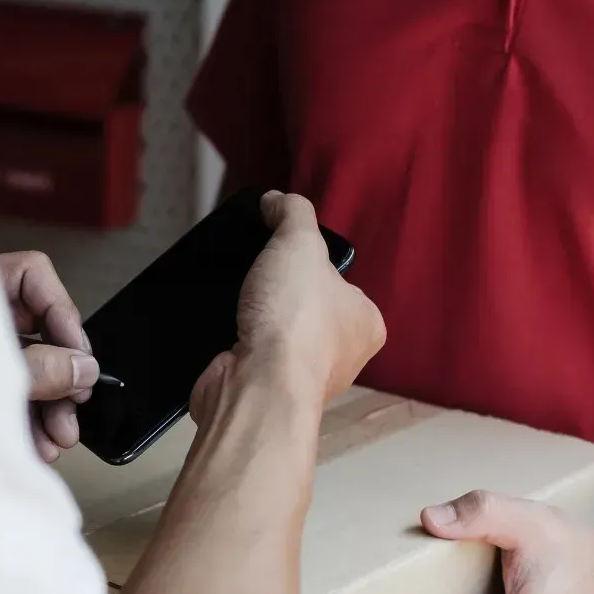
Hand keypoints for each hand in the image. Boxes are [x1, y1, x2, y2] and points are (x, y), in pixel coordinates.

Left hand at [0, 251, 99, 462]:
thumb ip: (42, 368)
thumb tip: (83, 368)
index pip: (32, 275)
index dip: (62, 312)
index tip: (75, 355)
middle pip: (33, 328)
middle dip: (60, 375)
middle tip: (74, 405)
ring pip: (21, 367)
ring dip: (47, 406)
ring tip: (58, 439)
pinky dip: (21, 418)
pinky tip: (35, 446)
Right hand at [193, 192, 384, 421]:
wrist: (257, 385)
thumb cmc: (294, 317)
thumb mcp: (299, 241)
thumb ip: (292, 211)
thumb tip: (275, 200)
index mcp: (367, 324)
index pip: (341, 284)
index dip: (311, 265)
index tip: (283, 257)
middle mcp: (343, 358)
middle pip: (307, 308)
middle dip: (280, 293)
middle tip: (258, 277)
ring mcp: (303, 380)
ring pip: (278, 334)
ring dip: (257, 318)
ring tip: (239, 301)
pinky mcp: (267, 393)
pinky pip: (253, 357)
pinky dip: (237, 342)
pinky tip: (226, 329)